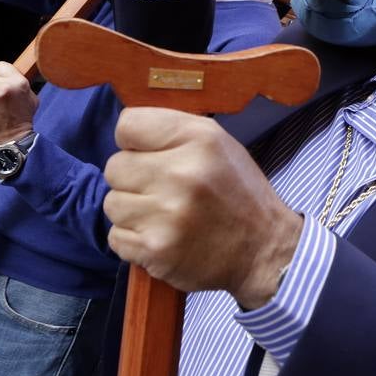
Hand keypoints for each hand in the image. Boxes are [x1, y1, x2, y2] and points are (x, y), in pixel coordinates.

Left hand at [103, 107, 301, 303]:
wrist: (264, 250)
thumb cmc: (237, 192)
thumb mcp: (219, 144)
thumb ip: (173, 132)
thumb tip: (125, 133)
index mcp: (199, 139)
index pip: (127, 125)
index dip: (135, 142)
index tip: (152, 156)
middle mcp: (181, 173)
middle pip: (114, 167)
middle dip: (133, 179)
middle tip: (163, 191)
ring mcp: (166, 214)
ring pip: (112, 204)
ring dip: (132, 212)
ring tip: (163, 216)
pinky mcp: (155, 249)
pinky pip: (115, 237)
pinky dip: (133, 240)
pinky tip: (161, 237)